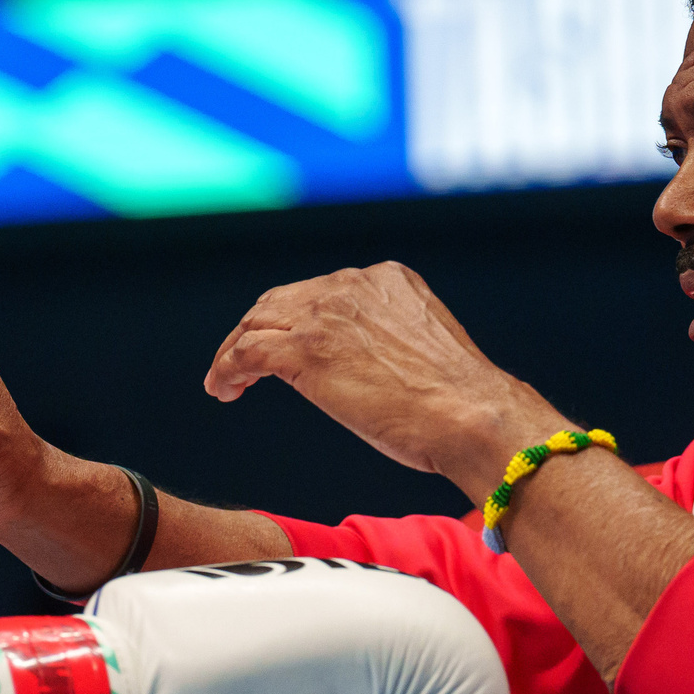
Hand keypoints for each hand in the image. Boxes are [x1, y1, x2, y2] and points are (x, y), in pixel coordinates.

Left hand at [203, 263, 564, 499]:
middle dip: (257, 331)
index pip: (319, 292)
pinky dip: (226, 369)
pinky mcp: (304, 350)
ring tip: (225, 382)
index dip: (293, 320)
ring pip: (255, 323)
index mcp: (386, 278)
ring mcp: (325, 315)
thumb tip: (370, 372)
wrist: (470, 415)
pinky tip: (223, 390)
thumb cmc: (460, 402)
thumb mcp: (425, 351)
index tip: (284, 347)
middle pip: (279, 301)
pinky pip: (246, 352)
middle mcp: (352, 285)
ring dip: (233, 352)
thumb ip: (392, 344)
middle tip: (242, 365)